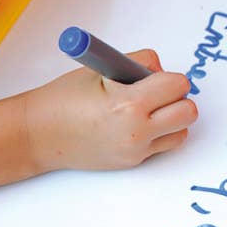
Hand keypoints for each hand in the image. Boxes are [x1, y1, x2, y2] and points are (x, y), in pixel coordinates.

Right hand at [22, 49, 196, 172]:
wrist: (39, 134)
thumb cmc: (63, 99)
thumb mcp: (99, 68)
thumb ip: (136, 63)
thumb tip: (160, 69)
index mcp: (128, 104)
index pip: (177, 85)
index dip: (168, 76)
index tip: (153, 75)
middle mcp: (136, 131)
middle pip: (187, 112)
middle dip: (176, 97)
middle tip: (155, 91)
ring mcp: (136, 151)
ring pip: (182, 131)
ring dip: (172, 117)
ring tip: (146, 109)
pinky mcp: (133, 162)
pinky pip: (164, 145)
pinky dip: (159, 132)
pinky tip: (136, 124)